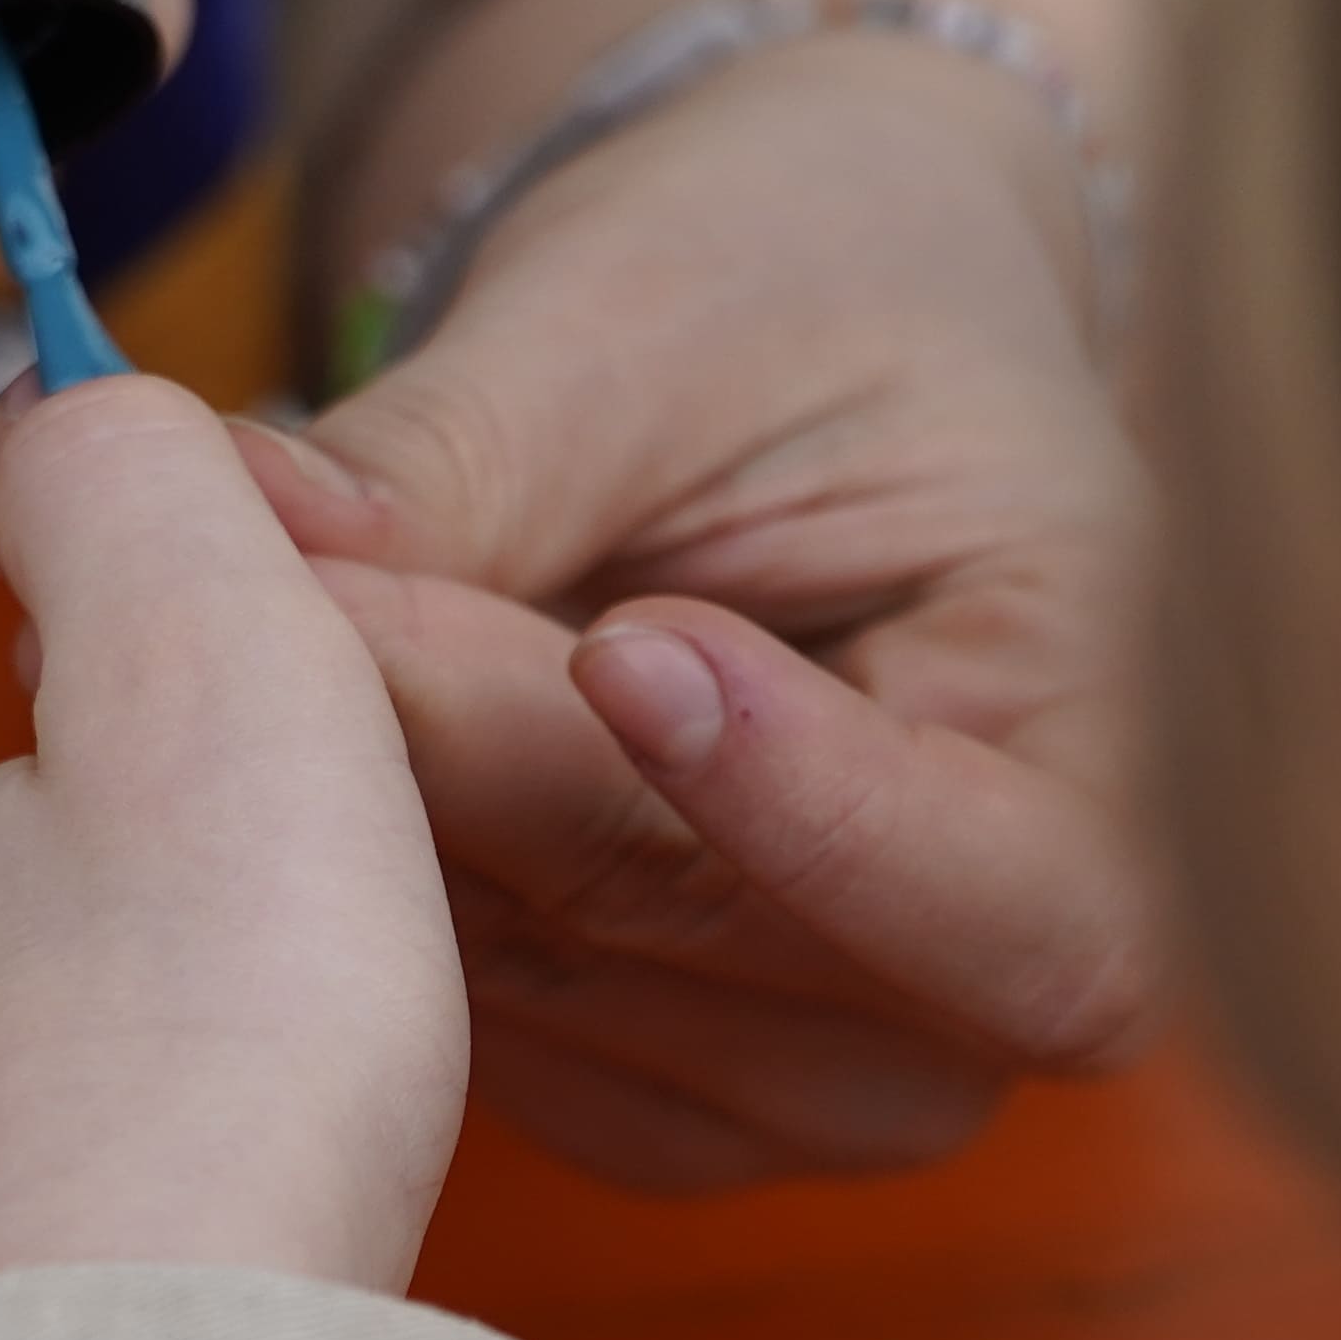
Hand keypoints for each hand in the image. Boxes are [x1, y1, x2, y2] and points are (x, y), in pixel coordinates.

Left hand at [259, 11, 1155, 1189]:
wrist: (788, 303)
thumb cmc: (784, 267)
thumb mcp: (651, 305)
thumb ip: (467, 447)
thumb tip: (242, 529)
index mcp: (1098, 723)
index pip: (1030, 914)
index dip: (817, 822)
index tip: (628, 652)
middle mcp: (1004, 949)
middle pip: (760, 973)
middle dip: (509, 787)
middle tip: (297, 610)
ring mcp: (846, 1048)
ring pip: (607, 1037)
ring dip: (418, 862)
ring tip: (282, 667)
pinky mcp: (681, 1072)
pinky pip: (515, 1062)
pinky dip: (391, 922)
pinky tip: (302, 778)